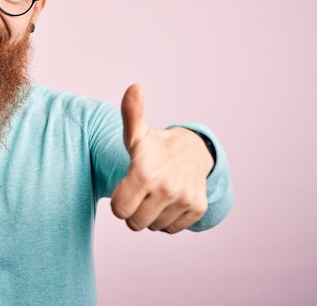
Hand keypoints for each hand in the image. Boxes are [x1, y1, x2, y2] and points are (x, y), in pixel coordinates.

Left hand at [110, 84, 213, 232]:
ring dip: (150, 215)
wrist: (192, 151)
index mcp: (145, 173)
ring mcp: (184, 200)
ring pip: (152, 227)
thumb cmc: (154, 147)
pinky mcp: (197, 209)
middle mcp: (166, 188)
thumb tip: (135, 86)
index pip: (119, 210)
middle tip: (141, 191)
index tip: (126, 186)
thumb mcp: (136, 133)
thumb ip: (129, 115)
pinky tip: (169, 200)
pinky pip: (170, 229)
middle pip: (134, 223)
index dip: (119, 201)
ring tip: (155, 193)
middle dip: (133, 210)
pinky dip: (167, 219)